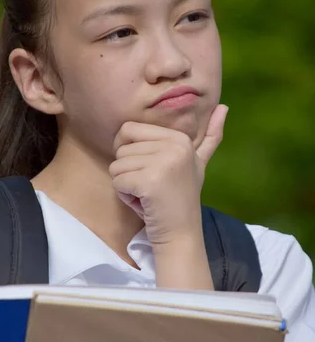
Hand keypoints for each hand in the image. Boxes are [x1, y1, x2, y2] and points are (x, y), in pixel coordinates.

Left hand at [109, 105, 228, 246]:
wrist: (182, 234)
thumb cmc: (180, 199)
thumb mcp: (197, 163)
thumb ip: (210, 137)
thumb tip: (224, 106)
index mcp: (179, 137)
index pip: (129, 129)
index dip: (132, 154)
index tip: (153, 172)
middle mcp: (174, 145)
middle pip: (121, 147)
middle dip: (128, 171)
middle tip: (152, 187)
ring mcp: (163, 162)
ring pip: (116, 165)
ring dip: (126, 185)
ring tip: (149, 195)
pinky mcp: (150, 181)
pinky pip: (118, 181)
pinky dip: (125, 197)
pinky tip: (145, 204)